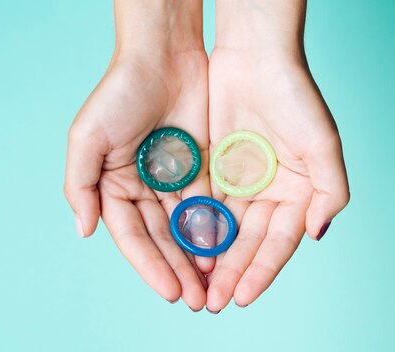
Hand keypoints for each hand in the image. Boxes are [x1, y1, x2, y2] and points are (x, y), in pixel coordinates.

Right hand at [64, 0, 211, 308]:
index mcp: (111, 185)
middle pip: (160, 238)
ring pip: (186, 228)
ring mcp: (172, 180)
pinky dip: (216, 229)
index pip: (130, 235)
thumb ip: (79, 184)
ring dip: (197, 257)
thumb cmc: (119, 92)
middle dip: (176, 269)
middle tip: (195, 300)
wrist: (163, 54)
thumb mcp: (86, 136)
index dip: (148, 264)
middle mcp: (141, 188)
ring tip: (212, 287)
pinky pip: (209, 205)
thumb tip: (83, 230)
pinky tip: (227, 253)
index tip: (168, 290)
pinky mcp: (201, 168)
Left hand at [205, 0, 349, 310]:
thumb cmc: (294, 95)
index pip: (277, 242)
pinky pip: (200, 202)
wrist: (254, 56)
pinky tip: (181, 248)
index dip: (261, 271)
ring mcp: (238, 180)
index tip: (243, 296)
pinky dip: (192, 226)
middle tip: (213, 301)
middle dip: (231, 272)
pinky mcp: (211, 167)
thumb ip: (328, 191)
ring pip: (222, 228)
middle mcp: (267, 191)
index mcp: (297, 191)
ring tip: (196, 284)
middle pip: (247, 241)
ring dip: (210, 256)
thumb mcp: (323, 143)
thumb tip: (316, 234)